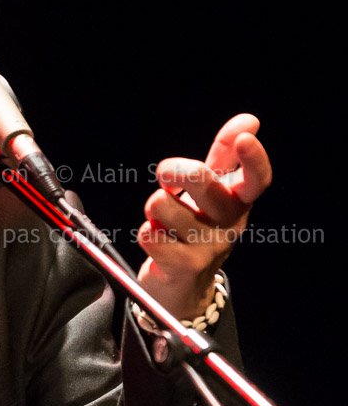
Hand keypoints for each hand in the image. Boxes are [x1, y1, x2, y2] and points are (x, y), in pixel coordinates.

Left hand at [137, 113, 272, 320]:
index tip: (244, 137)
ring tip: (161, 218)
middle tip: (165, 174)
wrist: (184, 285)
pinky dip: (146, 233)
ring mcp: (209, 248)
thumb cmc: (197, 227)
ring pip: (164, 205)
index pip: (257, 181)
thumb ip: (225, 155)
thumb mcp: (213, 191)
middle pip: (204, 182)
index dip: (254, 159)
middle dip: (176, 170)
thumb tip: (249, 120)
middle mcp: (229, 225)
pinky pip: (150, 235)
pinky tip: (157, 240)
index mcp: (238, 202)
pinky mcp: (184, 267)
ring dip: (155, 207)